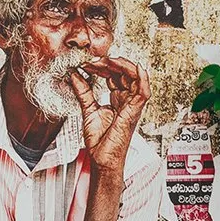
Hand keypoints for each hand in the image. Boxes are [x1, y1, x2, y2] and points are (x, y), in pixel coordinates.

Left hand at [68, 57, 149, 173]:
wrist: (102, 160)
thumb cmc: (100, 143)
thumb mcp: (88, 110)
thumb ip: (83, 92)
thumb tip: (76, 75)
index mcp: (118, 101)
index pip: (114, 76)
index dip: (102, 67)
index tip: (87, 64)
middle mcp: (127, 102)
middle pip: (125, 74)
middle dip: (110, 63)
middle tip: (94, 61)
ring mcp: (131, 107)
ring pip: (135, 78)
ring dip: (122, 66)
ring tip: (107, 61)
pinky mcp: (133, 113)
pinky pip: (143, 93)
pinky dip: (143, 79)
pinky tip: (137, 68)